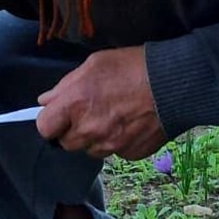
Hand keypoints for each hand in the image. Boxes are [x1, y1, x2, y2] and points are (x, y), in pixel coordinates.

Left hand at [36, 45, 166, 160]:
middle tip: (89, 112)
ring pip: (90, 149)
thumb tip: (46, 100)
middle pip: (66, 143)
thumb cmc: (133, 67)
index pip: (44, 128)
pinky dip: (118, 142)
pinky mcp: (129, 154)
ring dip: (95, 138)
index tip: (58, 115)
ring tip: (113, 116)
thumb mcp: (94, 64)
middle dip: (73, 130)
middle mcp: (89, 130)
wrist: (174, 84)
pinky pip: (114, 152)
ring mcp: (109, 145)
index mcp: (74, 104)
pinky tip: (129, 123)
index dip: (51, 121)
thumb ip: (66, 85)